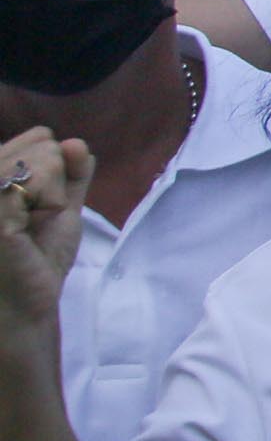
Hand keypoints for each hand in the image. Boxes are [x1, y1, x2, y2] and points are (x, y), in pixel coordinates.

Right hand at [0, 133, 95, 348]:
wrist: (24, 303)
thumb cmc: (35, 258)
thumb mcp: (59, 208)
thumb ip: (70, 174)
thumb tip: (77, 142)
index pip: (38, 137)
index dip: (54, 170)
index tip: (38, 207)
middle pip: (43, 141)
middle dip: (56, 181)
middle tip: (34, 220)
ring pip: (44, 153)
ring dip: (54, 193)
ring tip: (31, 223)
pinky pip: (39, 175)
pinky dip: (53, 200)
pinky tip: (33, 225)